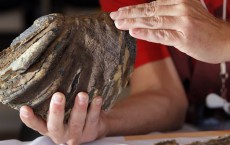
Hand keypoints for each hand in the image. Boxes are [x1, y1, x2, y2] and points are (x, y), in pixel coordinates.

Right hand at [19, 92, 108, 144]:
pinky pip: (93, 119)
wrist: (95, 126)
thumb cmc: (72, 115)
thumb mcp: (61, 112)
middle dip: (57, 111)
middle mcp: (61, 134)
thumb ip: (54, 103)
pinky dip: (95, 108)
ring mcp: (76, 135)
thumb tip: (48, 76)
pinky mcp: (91, 132)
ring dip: (79, 108)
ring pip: (77, 122)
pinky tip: (97, 98)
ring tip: (82, 95)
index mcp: (49, 128)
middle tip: (58, 96)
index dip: (29, 118)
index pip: (36, 124)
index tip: (25, 108)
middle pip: (56, 125)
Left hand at [110, 0, 229, 62]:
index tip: (119, 12)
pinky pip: (161, 34)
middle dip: (128, 14)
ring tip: (118, 24)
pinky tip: (133, 32)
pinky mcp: (184, 37)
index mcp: (180, 0)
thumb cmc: (204, 29)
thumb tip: (146, 17)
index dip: (133, 8)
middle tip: (113, 17)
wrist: (225, 40)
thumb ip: (167, 13)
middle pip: (149, 11)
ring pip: (152, 21)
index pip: (151, 4)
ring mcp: (182, 22)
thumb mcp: (187, 13)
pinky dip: (146, 33)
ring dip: (133, 22)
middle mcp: (180, 8)